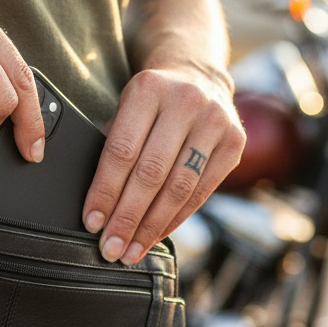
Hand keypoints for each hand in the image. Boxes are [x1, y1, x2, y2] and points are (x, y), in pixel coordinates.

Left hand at [82, 65, 245, 263]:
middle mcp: (186, 102)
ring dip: (151, 227)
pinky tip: (155, 236)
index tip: (92, 222)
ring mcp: (215, 121)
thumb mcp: (124, 109)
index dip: (105, 192)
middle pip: (151, 174)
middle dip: (127, 218)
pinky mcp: (234, 143)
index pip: (122, 152)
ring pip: (178, 188)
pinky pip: (200, 193)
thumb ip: (111, 147)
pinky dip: (175, 220)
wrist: (197, 76)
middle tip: (110, 247)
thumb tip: (96, 206)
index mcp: (148, 89)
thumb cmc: (150, 103)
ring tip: (130, 250)